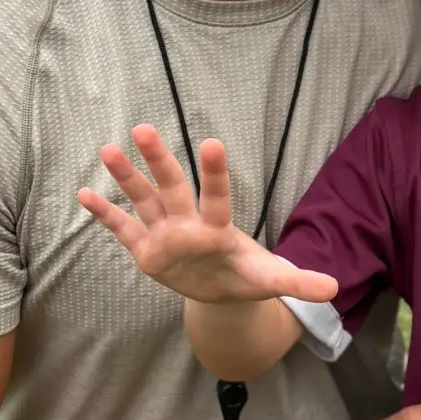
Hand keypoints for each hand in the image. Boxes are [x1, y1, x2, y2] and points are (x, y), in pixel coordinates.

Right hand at [77, 127, 337, 304]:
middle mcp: (188, 223)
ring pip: (144, 200)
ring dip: (127, 177)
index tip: (213, 143)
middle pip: (173, 187)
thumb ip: (298, 282)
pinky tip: (84, 193)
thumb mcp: (271, 282)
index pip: (217, 197)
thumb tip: (336, 290)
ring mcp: (165, 233)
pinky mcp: (147, 250)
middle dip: (160, 160)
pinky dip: (104, 214)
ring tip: (109, 149)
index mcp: (218, 228)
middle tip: (145, 128)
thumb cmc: (247, 276)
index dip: (216, 172)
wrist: (223, 290)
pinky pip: (123, 229)